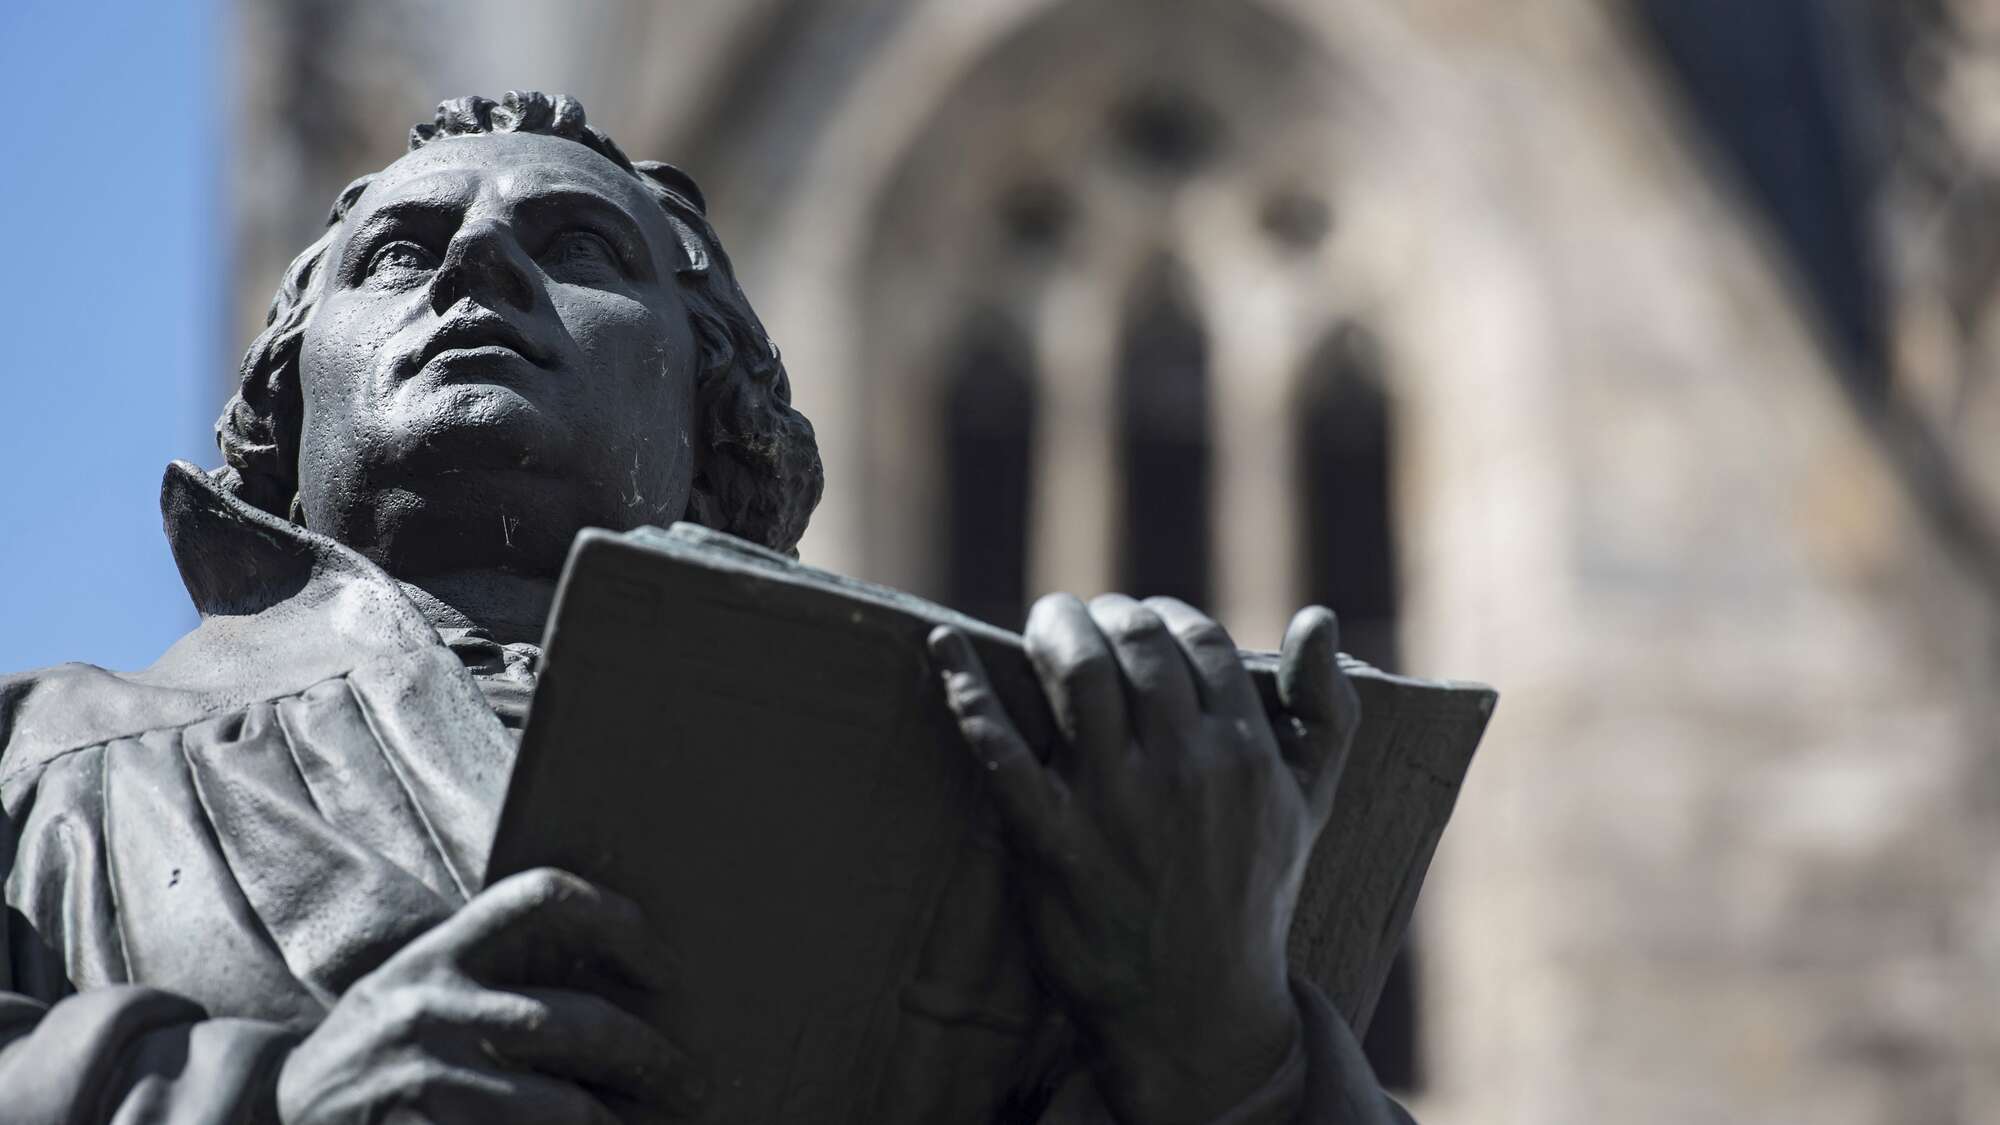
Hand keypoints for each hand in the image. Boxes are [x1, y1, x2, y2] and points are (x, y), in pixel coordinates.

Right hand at [277, 868, 704, 1123]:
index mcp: (438, 952)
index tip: (665, 966)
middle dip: (647, 1057)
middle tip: (688, 1081)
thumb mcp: (420, 986)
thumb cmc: (381, 1044)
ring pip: (557, 1107)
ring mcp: (421, 1079)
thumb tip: (622, 983)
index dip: (617, 920)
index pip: (541, 898)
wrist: (278, 1113)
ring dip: (614, 1124)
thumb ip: (497, 973)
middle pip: (573, 1021)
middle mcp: (429, 1006)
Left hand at [929, 595, 1358, 1124]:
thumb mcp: (1312, 805)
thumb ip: (1326, 709)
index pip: (1198, 639)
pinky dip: (965, 690)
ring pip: (1076, 675)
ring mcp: (1115, 806)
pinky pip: (999, 751)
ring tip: (1043, 626)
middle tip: (1082, 619)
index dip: (1161, 614)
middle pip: (1134, 644)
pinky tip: (942, 648)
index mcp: (1248, 752)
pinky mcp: (1052, 844)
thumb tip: (1318, 614)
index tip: (1136, 622)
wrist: (1202, 1012)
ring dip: (1051, 629)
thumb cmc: (1255, 896)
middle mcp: (1185, 768)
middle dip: (1103, 614)